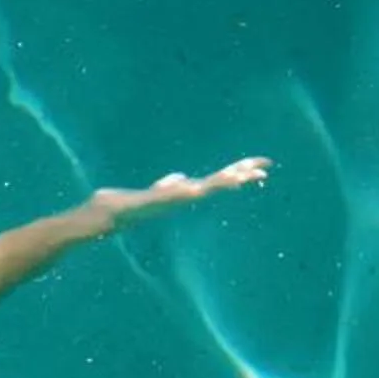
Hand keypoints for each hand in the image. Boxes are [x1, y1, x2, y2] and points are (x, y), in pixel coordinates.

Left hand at [96, 156, 269, 223]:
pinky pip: (181, 193)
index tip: (261, 165)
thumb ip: (169, 183)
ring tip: (246, 175)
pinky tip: (204, 187)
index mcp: (188, 191)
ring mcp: (176, 199)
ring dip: (226, 181)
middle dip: (241, 175)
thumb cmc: (135, 203)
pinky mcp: (161, 201)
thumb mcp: (158, 189)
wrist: (113, 212)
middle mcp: (186, 196)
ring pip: (206, 187)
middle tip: (265, 170)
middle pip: (219, 183)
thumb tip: (179, 177)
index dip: (239, 172)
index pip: (219, 179)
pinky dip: (194, 190)